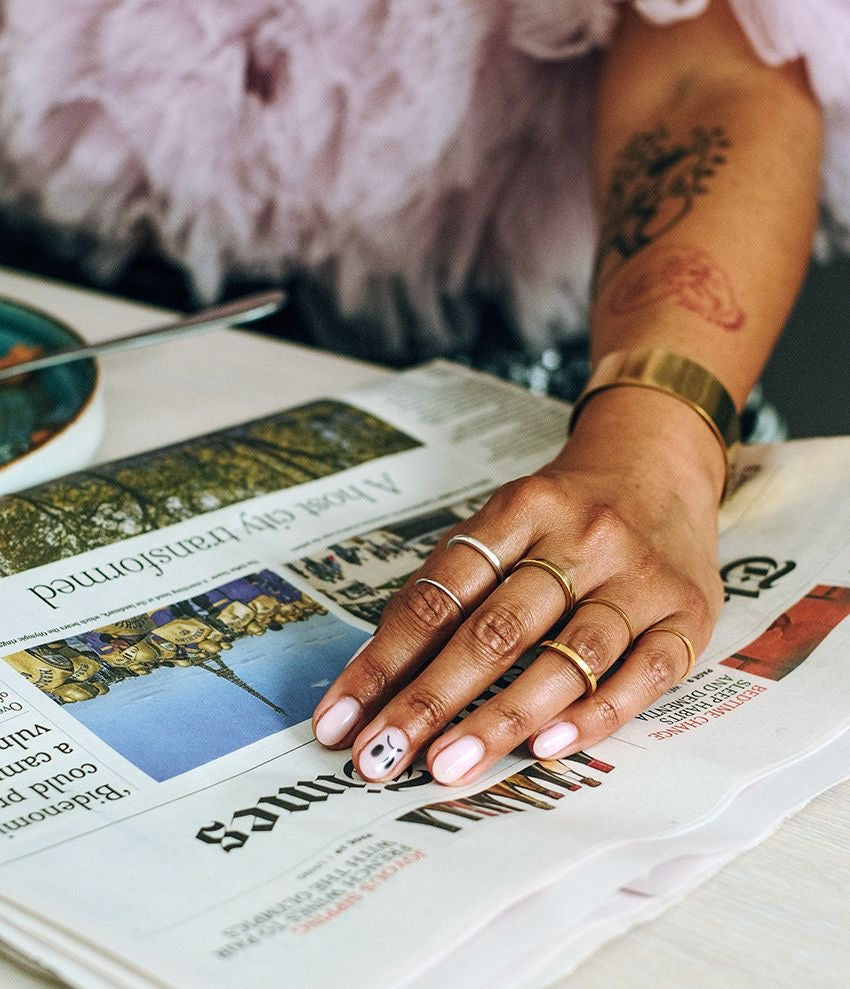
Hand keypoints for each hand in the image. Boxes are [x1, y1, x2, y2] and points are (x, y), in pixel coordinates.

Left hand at [312, 387, 725, 784]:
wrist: (661, 463)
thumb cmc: (565, 510)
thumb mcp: (506, 520)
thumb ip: (455, 585)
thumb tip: (381, 677)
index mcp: (521, 508)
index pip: (440, 592)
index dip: (383, 659)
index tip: (340, 720)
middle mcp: (581, 537)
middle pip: (497, 627)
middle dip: (430, 699)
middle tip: (380, 758)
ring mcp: (638, 575)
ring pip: (568, 654)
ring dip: (503, 716)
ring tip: (447, 766)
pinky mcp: (687, 611)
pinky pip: (644, 672)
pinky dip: (595, 713)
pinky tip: (547, 748)